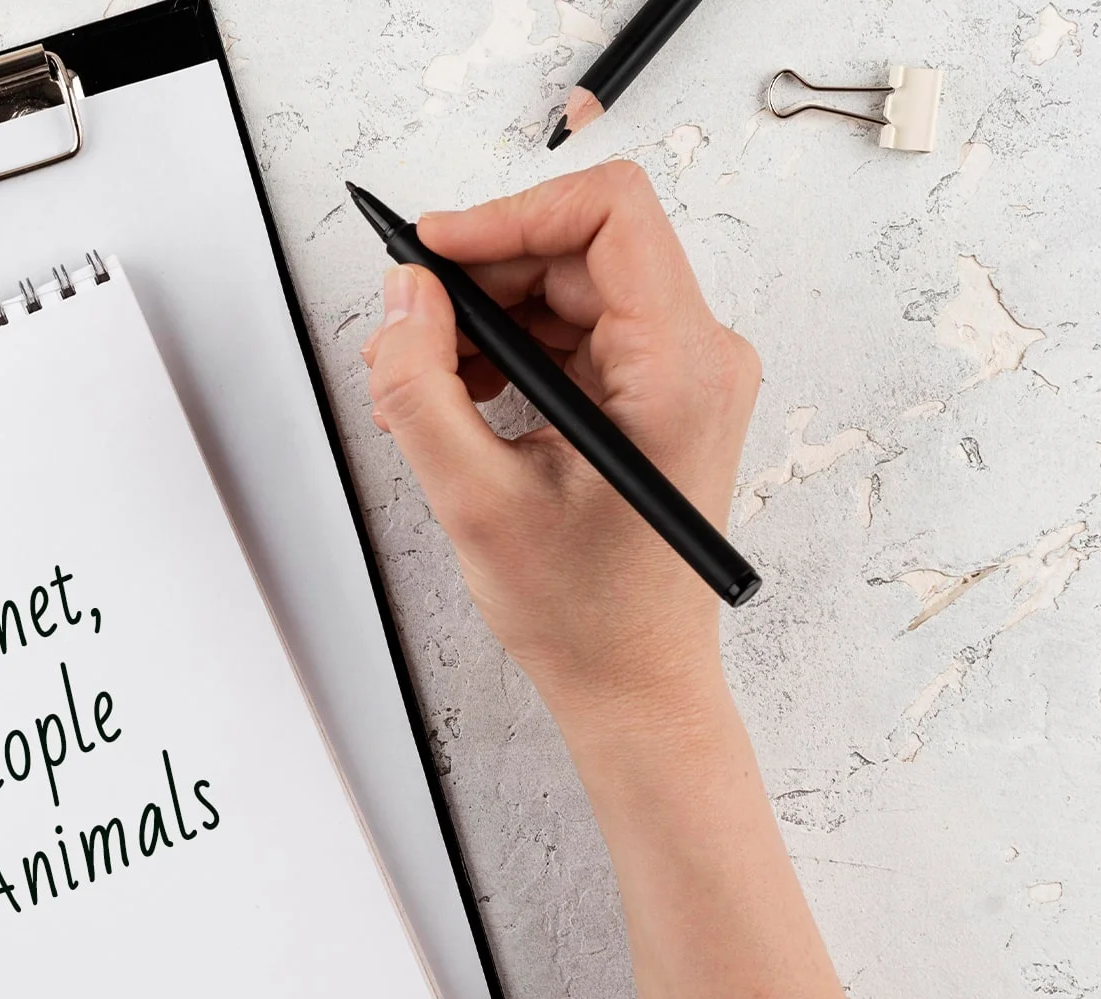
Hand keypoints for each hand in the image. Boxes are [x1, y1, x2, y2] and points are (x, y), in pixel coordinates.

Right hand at [362, 160, 759, 738]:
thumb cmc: (587, 615)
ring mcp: (681, 374)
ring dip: (486, 321)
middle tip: (406, 334)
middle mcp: (698, 356)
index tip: (434, 251)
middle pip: (578, 249)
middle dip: (480, 280)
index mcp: (678, 368)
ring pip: (568, 289)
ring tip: (425, 386)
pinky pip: (575, 334)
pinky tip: (461, 401)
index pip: (610, 213)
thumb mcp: (474, 499)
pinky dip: (509, 352)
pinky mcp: (655, 396)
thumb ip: (421, 387)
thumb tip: (402, 298)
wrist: (636, 684)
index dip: (510, 214)